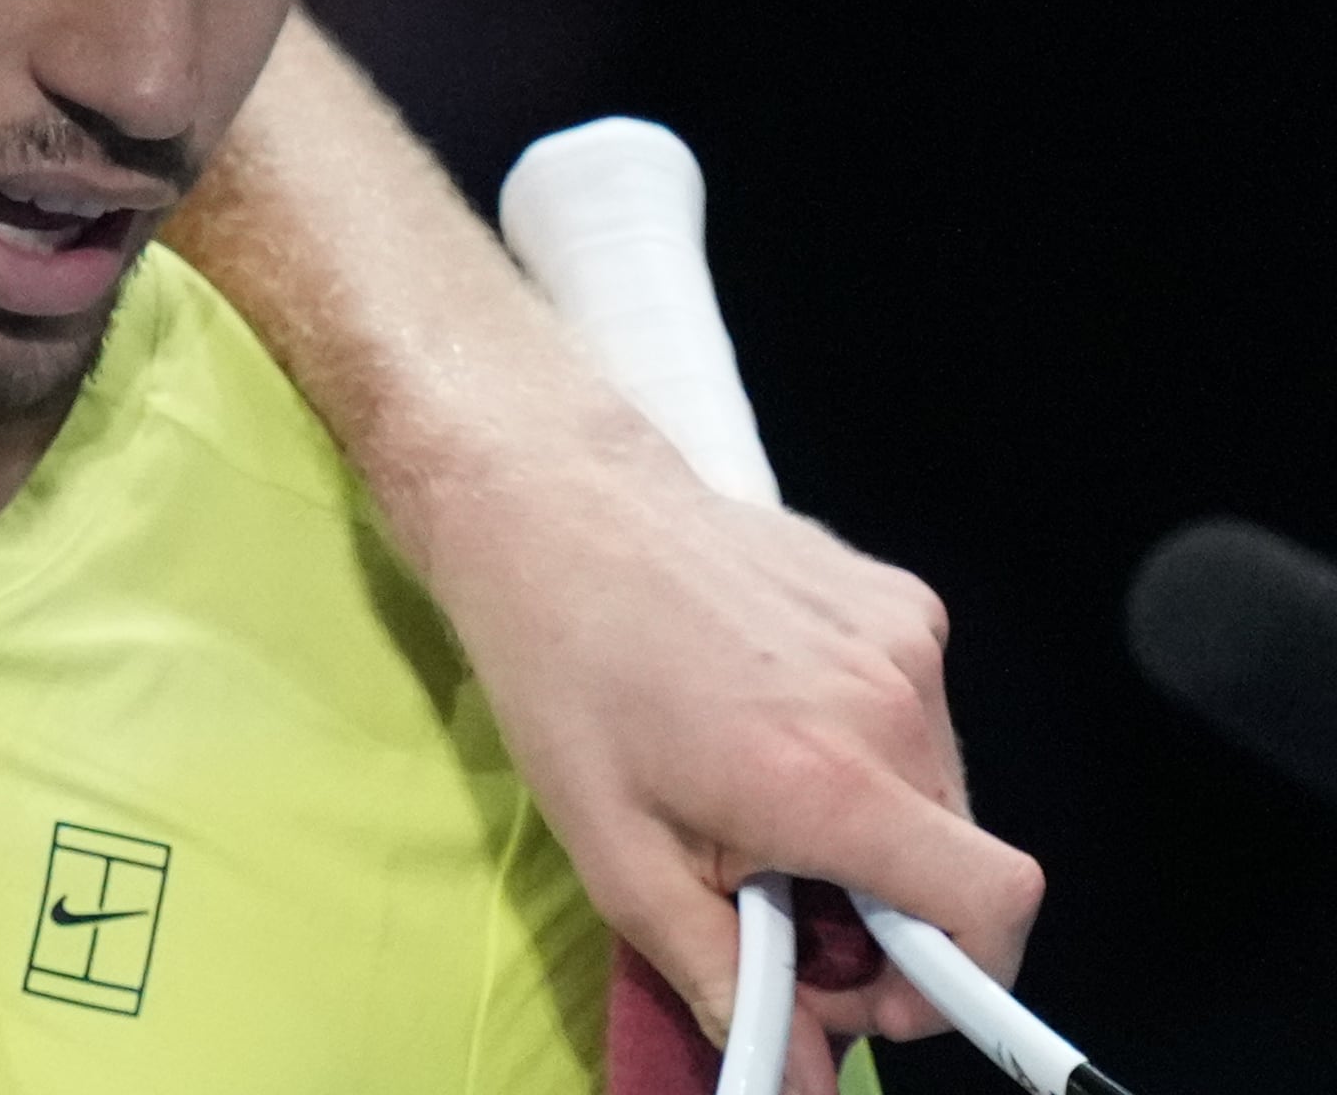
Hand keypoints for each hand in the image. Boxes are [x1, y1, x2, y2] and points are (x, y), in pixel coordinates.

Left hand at [424, 427, 1042, 1089]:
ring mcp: (906, 639)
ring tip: (756, 795)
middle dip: (889, 909)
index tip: (877, 987)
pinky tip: (768, 715)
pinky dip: (866, 743)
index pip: (995, 908)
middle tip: (780, 899)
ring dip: (874, 824)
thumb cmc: (566, 679)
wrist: (552, 510)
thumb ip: (726, 977)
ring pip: (939, 787)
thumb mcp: (620, 858)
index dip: (962, 978)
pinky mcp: (899, 597)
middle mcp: (892, 704)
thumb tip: (802, 1077)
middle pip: (960, 857)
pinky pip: (916, 709)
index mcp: (831, 780)